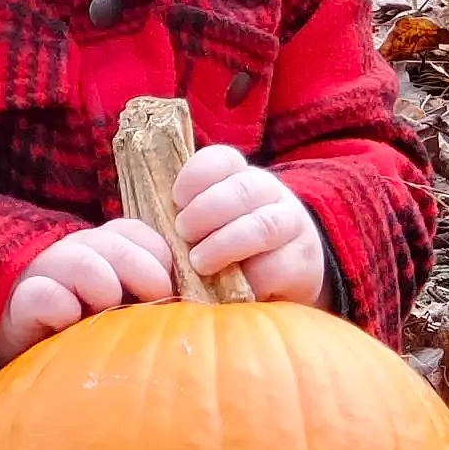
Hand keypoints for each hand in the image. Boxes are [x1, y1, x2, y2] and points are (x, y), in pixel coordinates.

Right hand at [0, 219, 173, 368]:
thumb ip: (148, 295)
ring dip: (105, 290)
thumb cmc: (81, 332)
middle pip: (118, 245)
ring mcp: (42, 272)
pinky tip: (67, 325)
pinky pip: (46, 295)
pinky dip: (63, 308)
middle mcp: (72, 250)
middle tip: (149, 305)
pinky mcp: (18, 302)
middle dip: (145, 274)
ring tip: (102, 316)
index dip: (159, 258)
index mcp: (100, 246)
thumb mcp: (119, 309)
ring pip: (85, 263)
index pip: (139, 233)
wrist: (19, 355)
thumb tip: (191, 304)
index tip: (165, 290)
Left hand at [172, 146, 326, 305]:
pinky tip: (229, 289)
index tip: (176, 199)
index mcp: (239, 176)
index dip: (196, 175)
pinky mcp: (303, 262)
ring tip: (199, 262)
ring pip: (263, 225)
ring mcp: (291, 225)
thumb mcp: (205, 228)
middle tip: (183, 233)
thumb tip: (144, 236)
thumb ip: (180, 223)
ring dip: (225, 243)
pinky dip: (250, 278)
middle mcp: (270, 193)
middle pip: (244, 188)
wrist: (284, 277)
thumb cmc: (227, 250)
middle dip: (207, 210)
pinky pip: (277, 266)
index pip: (222, 160)